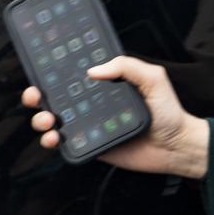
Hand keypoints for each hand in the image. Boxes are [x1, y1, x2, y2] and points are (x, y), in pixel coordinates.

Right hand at [26, 55, 209, 177]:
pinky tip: (56, 138)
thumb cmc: (169, 113)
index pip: (74, 75)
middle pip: (55, 97)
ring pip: (54, 120)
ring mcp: (89, 124)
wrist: (176, 147)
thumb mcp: (153, 80)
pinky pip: (66, 143)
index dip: (54, 71)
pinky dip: (52, 141)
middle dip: (37, 95)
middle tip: (36, 95)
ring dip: (41, 119)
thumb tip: (94, 70)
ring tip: (48, 120)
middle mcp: (93, 103)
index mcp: (106, 84)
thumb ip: (127, 67)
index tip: (41, 68)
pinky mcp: (90, 145)